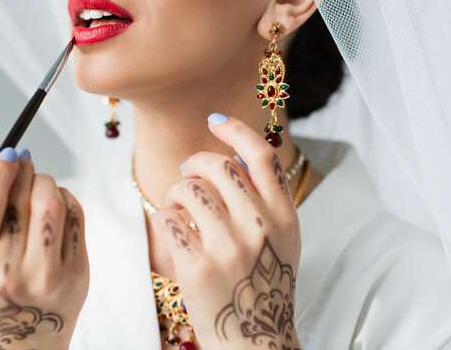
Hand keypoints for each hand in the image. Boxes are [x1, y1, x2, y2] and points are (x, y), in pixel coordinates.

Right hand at [0, 142, 88, 349]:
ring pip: (52, 202)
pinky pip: (74, 214)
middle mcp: (10, 273)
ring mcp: (48, 275)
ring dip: (45, 181)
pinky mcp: (77, 271)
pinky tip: (56, 202)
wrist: (29, 328)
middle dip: (23, 169)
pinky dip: (65, 197)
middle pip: (23, 199)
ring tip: (38, 182)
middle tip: (21, 160)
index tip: (5, 152)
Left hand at [152, 115, 301, 349]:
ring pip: (189, 189)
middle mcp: (260, 228)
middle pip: (219, 166)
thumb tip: (232, 155)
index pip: (262, 156)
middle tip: (186, 173)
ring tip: (179, 205)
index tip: (215, 121)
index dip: (236, 130)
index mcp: (284, 217)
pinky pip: (168, 220)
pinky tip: (174, 231)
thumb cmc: (263, 283)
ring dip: (176, 191)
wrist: (254, 339)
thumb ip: (266, 199)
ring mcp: (229, 249)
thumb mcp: (282, 239)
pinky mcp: (198, 268)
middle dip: (194, 162)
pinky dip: (165, 219)